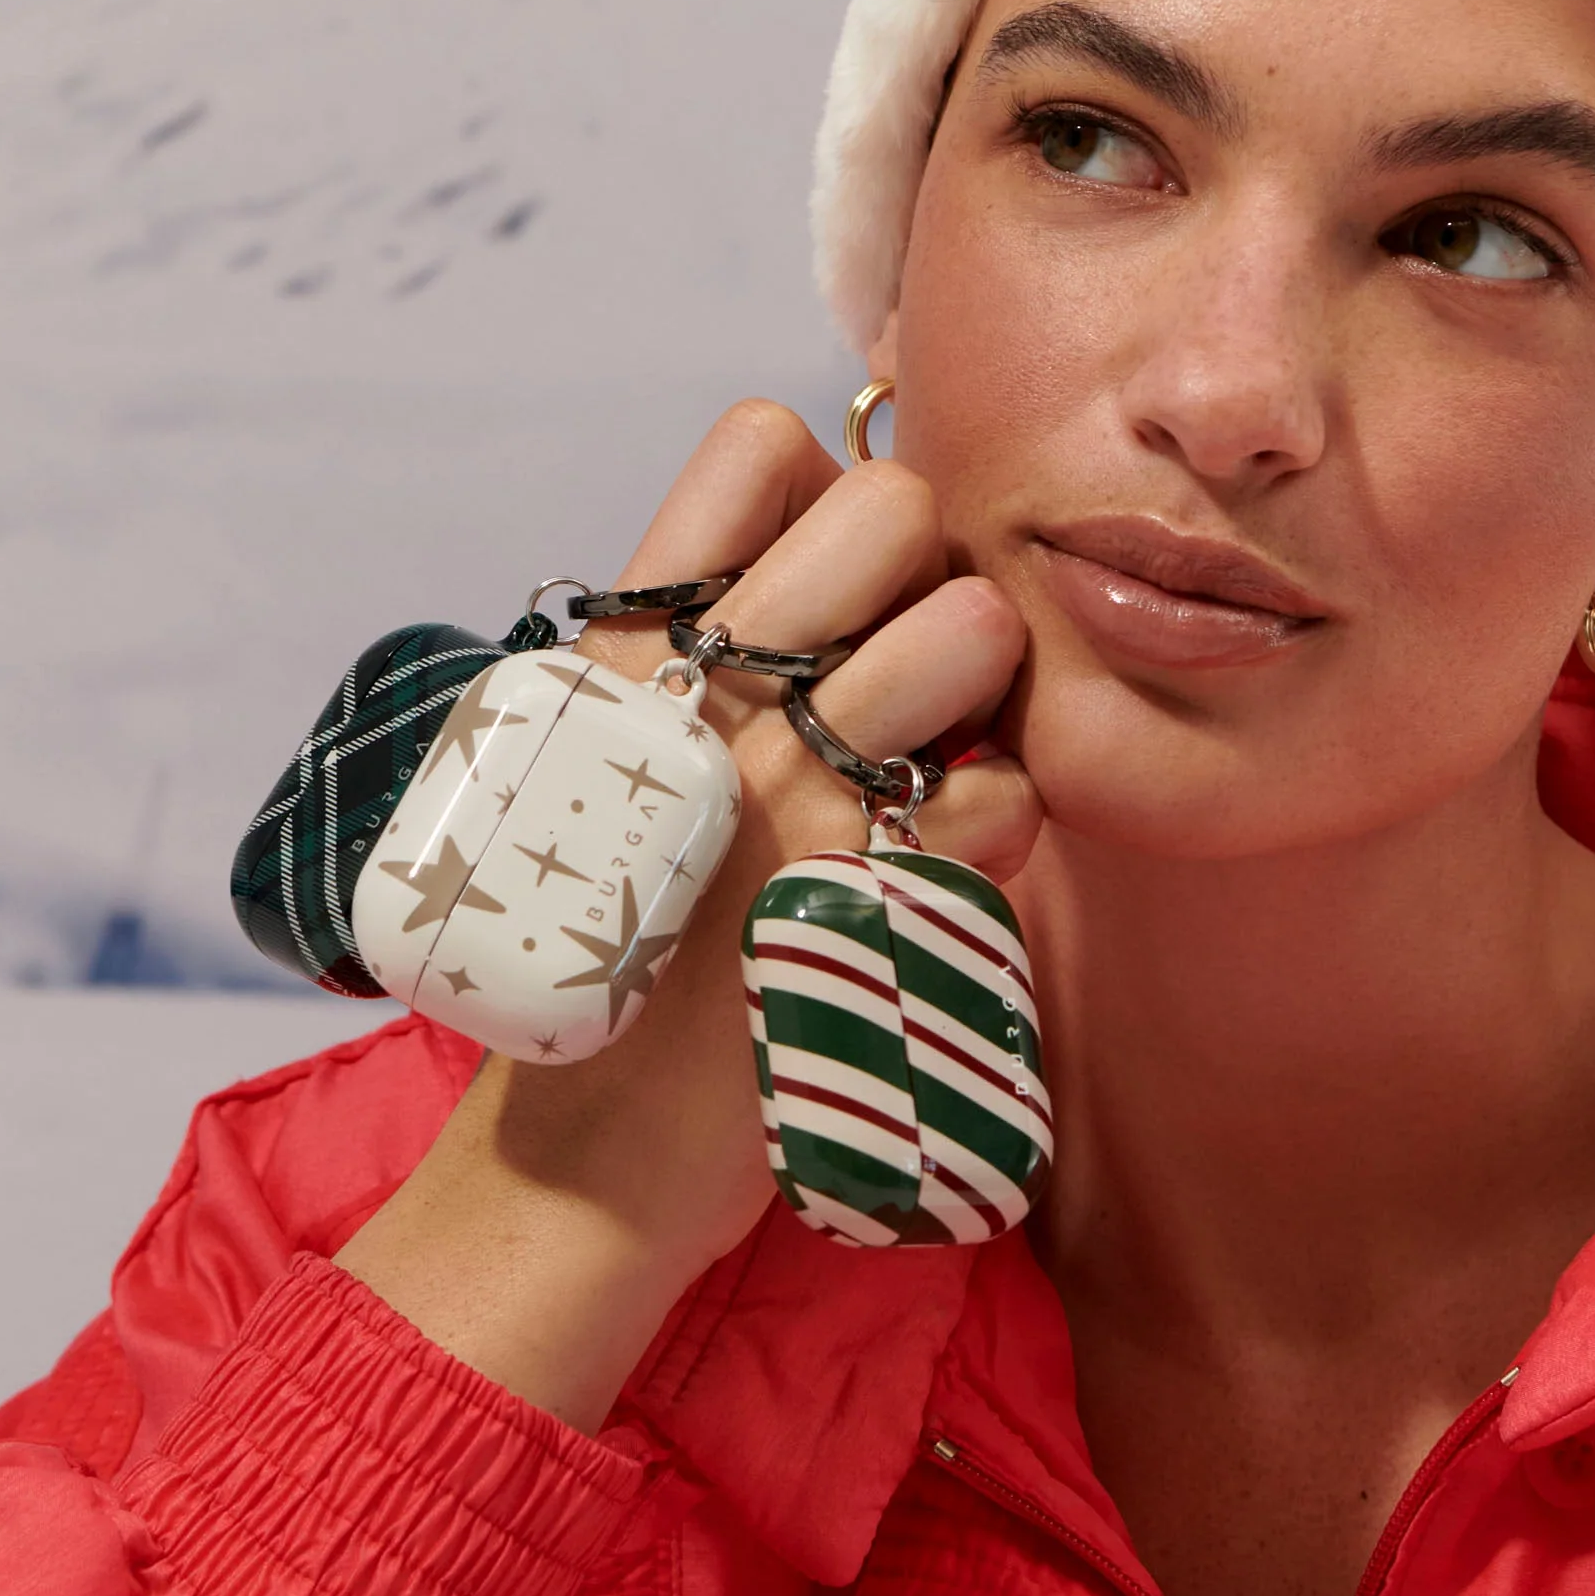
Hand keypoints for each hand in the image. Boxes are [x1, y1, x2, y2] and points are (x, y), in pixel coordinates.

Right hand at [338, 401, 1039, 1427]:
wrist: (590, 1152)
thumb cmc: (592, 952)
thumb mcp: (585, 773)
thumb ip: (678, 665)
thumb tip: (799, 569)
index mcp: (633, 656)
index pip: (762, 443)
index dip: (822, 489)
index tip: (817, 580)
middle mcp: (717, 702)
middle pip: (893, 506)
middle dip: (924, 568)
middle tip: (894, 665)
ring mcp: (802, 797)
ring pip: (974, 626)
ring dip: (975, 683)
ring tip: (923, 752)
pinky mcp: (880, 903)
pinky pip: (1009, 787)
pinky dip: (994, 822)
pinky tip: (934, 863)